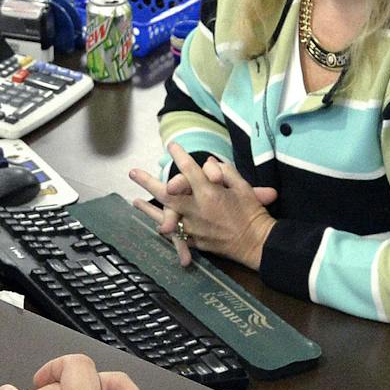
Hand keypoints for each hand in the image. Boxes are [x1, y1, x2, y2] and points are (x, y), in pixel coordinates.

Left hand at [129, 143, 276, 269]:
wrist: (256, 242)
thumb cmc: (252, 212)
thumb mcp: (243, 187)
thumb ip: (225, 172)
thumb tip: (210, 164)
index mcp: (210, 193)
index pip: (190, 170)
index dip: (179, 156)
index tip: (172, 146)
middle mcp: (197, 209)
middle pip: (167, 193)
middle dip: (149, 182)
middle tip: (133, 173)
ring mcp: (194, 226)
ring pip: (166, 215)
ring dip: (149, 208)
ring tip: (134, 200)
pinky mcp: (195, 239)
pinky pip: (176, 233)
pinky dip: (164, 226)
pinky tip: (153, 223)